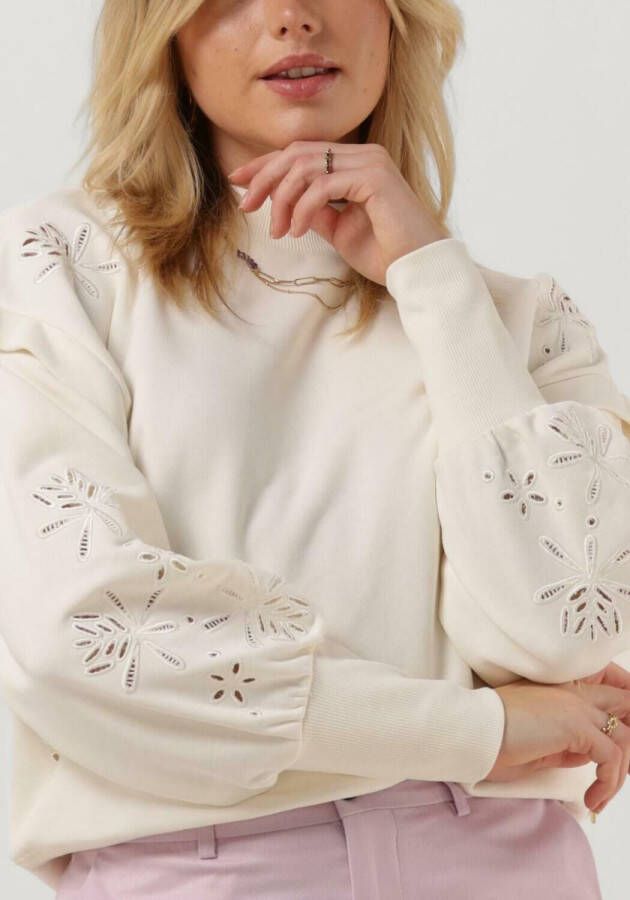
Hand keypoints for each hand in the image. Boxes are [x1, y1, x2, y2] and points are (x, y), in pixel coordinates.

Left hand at [227, 141, 449, 285]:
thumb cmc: (385, 253)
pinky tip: (294, 231)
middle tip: (246, 205)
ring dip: (282, 199)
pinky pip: (322, 186)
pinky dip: (302, 208)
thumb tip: (285, 204)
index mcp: (356, 163)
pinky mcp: (373, 177)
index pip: (303, 154)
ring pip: (306, 167)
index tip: (240, 183)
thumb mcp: (339, 231)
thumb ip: (315, 212)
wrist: (416, 269)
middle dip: (265, 177)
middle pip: (298, 153)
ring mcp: (370, 163)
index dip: (266, 165)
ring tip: (276, 230)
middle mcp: (364, 155)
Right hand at [486, 676, 629, 814]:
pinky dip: (608, 783)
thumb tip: (587, 755)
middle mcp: (574, 693)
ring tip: (601, 798)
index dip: (623, 723)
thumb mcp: (539, 741)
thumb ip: (566, 741)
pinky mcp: (576, 727)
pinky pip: (611, 757)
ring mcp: (576, 707)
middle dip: (629, 747)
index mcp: (563, 691)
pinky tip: (593, 798)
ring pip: (625, 738)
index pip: (611, 696)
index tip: (620, 760)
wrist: (473, 732)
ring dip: (619, 775)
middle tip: (616, 777)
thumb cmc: (494, 738)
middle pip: (626, 708)